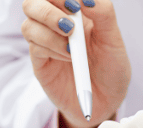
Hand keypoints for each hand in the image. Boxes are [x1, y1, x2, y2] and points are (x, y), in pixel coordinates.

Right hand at [21, 0, 129, 127]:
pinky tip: (69, 57)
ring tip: (73, 47)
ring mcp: (45, 42)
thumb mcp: (114, 41)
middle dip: (48, 10)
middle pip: (32, 2)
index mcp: (74, 12)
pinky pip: (34, 46)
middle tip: (71, 24)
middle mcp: (56, 23)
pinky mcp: (40, 61)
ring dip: (51, 32)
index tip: (76, 5)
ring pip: (29, 24)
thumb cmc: (112, 69)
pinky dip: (51, 48)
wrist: (107, 102)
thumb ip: (104, 15)